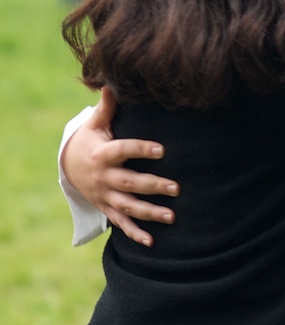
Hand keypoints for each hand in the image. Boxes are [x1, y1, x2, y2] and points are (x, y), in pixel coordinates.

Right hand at [62, 86, 176, 246]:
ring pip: (128, 206)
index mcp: (102, 154)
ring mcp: (105, 195)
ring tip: (172, 217)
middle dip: (153, 186)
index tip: (162, 149)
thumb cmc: (90, 140)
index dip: (141, 150)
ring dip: (149, 213)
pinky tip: (152, 242)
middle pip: (130, 183)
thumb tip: (113, 82)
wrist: (67, 166)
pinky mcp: (107, 208)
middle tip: (176, 188)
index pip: (124, 151)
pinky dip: (135, 234)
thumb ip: (107, 107)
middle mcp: (104, 178)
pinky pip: (121, 223)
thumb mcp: (95, 124)